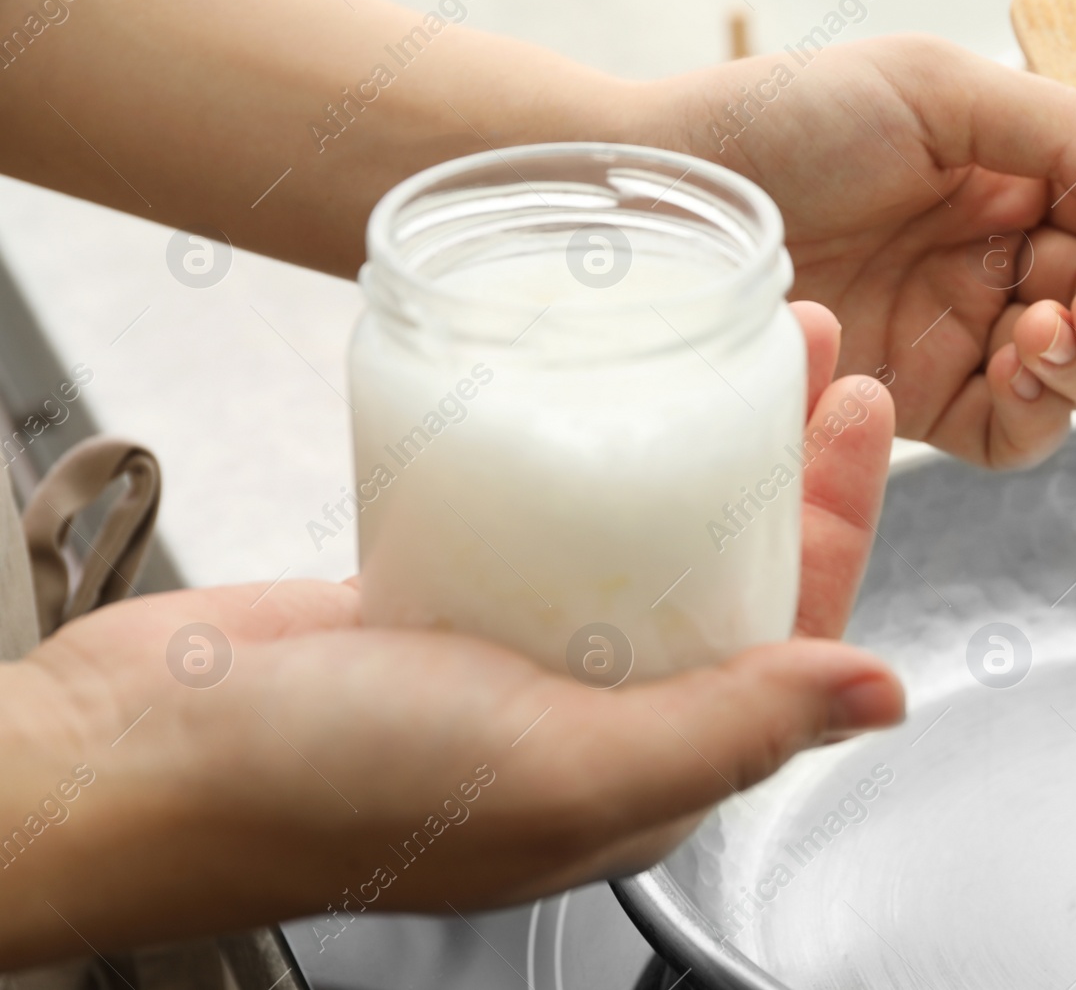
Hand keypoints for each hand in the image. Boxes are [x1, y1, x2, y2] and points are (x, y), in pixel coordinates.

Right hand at [0, 303, 901, 967]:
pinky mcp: (448, 594)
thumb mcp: (565, 769)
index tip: (859, 413)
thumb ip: (729, 731)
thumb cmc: (335, 792)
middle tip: (809, 349)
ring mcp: (524, 649)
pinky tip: (609, 388)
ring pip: (649, 530)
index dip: (841, 519)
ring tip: (728, 340)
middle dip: (786, 459)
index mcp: (652, 763)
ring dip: (700, 438)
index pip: (792, 633)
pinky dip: (593, 450)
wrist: (139, 760)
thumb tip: (880, 698)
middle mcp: (601, 709)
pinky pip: (552, 516)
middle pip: (731, 565)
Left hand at [644, 35, 1075, 468]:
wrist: (666, 203)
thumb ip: (1066, 138)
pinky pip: (1012, 430)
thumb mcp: (933, 93)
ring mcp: (959, 332)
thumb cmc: (784, 120)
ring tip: (1044, 334)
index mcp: (1012, 173)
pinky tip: (1017, 374)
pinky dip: (1039, 414)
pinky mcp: (917, 401)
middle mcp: (995, 256)